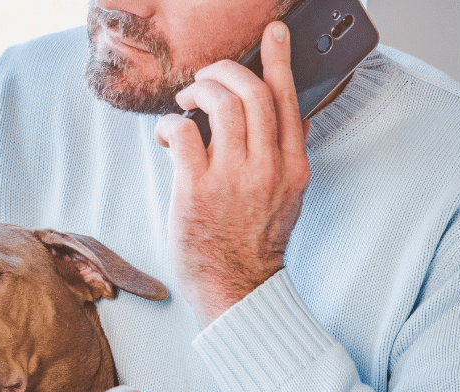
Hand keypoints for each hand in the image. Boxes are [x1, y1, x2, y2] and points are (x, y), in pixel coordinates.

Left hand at [154, 21, 310, 326]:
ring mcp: (232, 178)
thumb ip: (285, 159)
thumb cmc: (252, 244)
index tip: (273, 34)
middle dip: (225, 71)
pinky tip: (167, 133)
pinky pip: (183, 132)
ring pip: (221, 103)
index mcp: (293, 168)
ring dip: (198, 90)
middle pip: (253, 92)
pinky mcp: (196, 189)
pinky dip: (171, 122)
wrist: (235, 288)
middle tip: (206, 76)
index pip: (289, 101)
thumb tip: (287, 120)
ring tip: (186, 100)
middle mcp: (267, 167)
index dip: (280, 61)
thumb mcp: (286, 199)